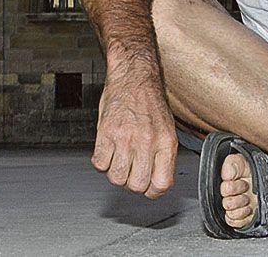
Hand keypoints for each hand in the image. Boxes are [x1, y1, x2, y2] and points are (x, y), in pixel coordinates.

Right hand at [91, 67, 176, 197]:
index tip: (148, 186)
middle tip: (131, 170)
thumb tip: (158, 181)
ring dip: (116, 173)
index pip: (162, 184)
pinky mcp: (106, 133)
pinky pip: (99, 164)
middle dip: (132, 183)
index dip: (153, 191)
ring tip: (119, 158)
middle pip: (137, 186)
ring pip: (116, 178)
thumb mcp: (167, 128)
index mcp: (166, 142)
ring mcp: (125, 138)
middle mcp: (147, 142)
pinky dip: (102, 161)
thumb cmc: (150, 102)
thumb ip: (163, 155)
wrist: (134, 76)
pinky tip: (108, 150)